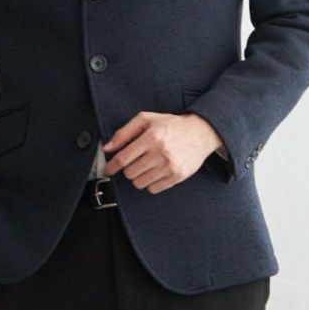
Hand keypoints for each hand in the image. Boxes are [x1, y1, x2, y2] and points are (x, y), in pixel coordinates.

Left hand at [102, 111, 224, 192]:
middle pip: (130, 173)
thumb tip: (107, 148)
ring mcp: (170, 166)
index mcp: (152, 136)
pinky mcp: (177, 176)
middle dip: (128, 169)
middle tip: (134, 162)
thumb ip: (124, 132)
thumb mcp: (147, 120)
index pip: (123, 158)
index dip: (112, 166)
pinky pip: (153, 189)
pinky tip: (155, 172)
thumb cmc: (172, 125)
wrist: (201, 132)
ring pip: (140, 183)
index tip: (108, 169)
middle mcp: (161, 152)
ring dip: (138, 177)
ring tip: (146, 166)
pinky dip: (150, 183)